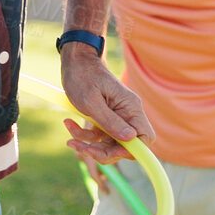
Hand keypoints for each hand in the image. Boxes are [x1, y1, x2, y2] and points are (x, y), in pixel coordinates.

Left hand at [58, 44, 152, 163]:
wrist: (75, 61)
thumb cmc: (83, 76)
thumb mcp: (91, 101)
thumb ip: (109, 121)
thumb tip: (130, 139)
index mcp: (131, 108)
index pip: (145, 138)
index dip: (132, 150)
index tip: (111, 152)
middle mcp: (127, 114)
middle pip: (125, 145)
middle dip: (104, 152)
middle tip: (83, 149)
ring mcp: (116, 117)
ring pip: (109, 143)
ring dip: (89, 144)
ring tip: (70, 138)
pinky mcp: (104, 118)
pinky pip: (98, 135)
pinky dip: (84, 135)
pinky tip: (69, 124)